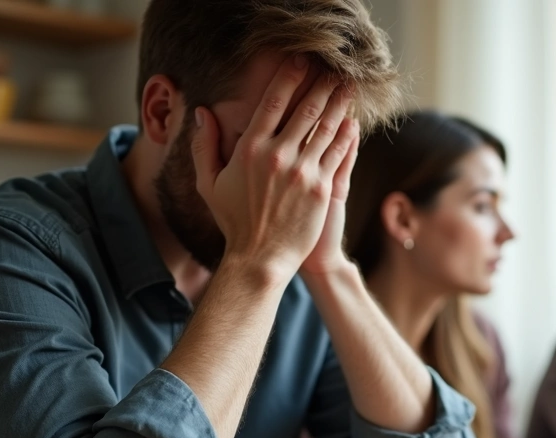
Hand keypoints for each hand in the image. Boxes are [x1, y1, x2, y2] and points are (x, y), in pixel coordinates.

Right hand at [190, 56, 357, 276]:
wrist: (260, 259)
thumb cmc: (234, 222)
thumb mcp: (209, 184)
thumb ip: (203, 146)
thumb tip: (202, 113)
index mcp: (250, 150)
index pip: (272, 102)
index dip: (289, 77)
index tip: (301, 60)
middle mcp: (278, 156)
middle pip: (305, 109)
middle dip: (321, 85)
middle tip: (333, 68)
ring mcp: (303, 172)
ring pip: (326, 128)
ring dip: (339, 103)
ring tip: (347, 87)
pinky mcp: (323, 189)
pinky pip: (338, 153)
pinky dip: (347, 134)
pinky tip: (353, 120)